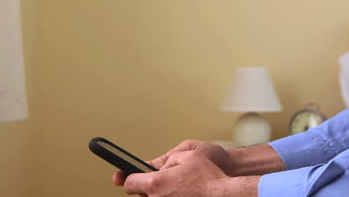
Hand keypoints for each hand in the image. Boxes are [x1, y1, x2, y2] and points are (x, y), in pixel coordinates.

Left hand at [123, 150, 259, 196]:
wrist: (224, 195)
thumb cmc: (209, 178)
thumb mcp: (186, 155)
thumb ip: (166, 159)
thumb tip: (159, 166)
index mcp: (155, 183)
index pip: (129, 184)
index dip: (128, 177)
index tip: (124, 176)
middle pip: (142, 194)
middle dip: (148, 185)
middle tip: (164, 180)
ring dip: (160, 193)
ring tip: (178, 186)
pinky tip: (182, 192)